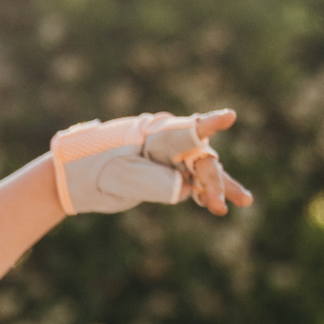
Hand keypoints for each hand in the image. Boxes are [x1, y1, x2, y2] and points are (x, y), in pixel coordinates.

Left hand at [50, 107, 252, 217]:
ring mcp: (170, 161)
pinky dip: (205, 195)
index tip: (228, 117)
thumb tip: (184, 190)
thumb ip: (153, 180)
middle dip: (212, 182)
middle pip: (201, 160)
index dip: (209, 124)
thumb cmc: (95, 166)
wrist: (78, 174)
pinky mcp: (168, 176)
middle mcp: (168, 145)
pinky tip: (219, 207)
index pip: (188, 129)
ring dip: (219, 188)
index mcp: (156, 135)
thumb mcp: (119, 175)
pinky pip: (192, 185)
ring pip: (203, 173)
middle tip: (217, 205)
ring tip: (245, 202)